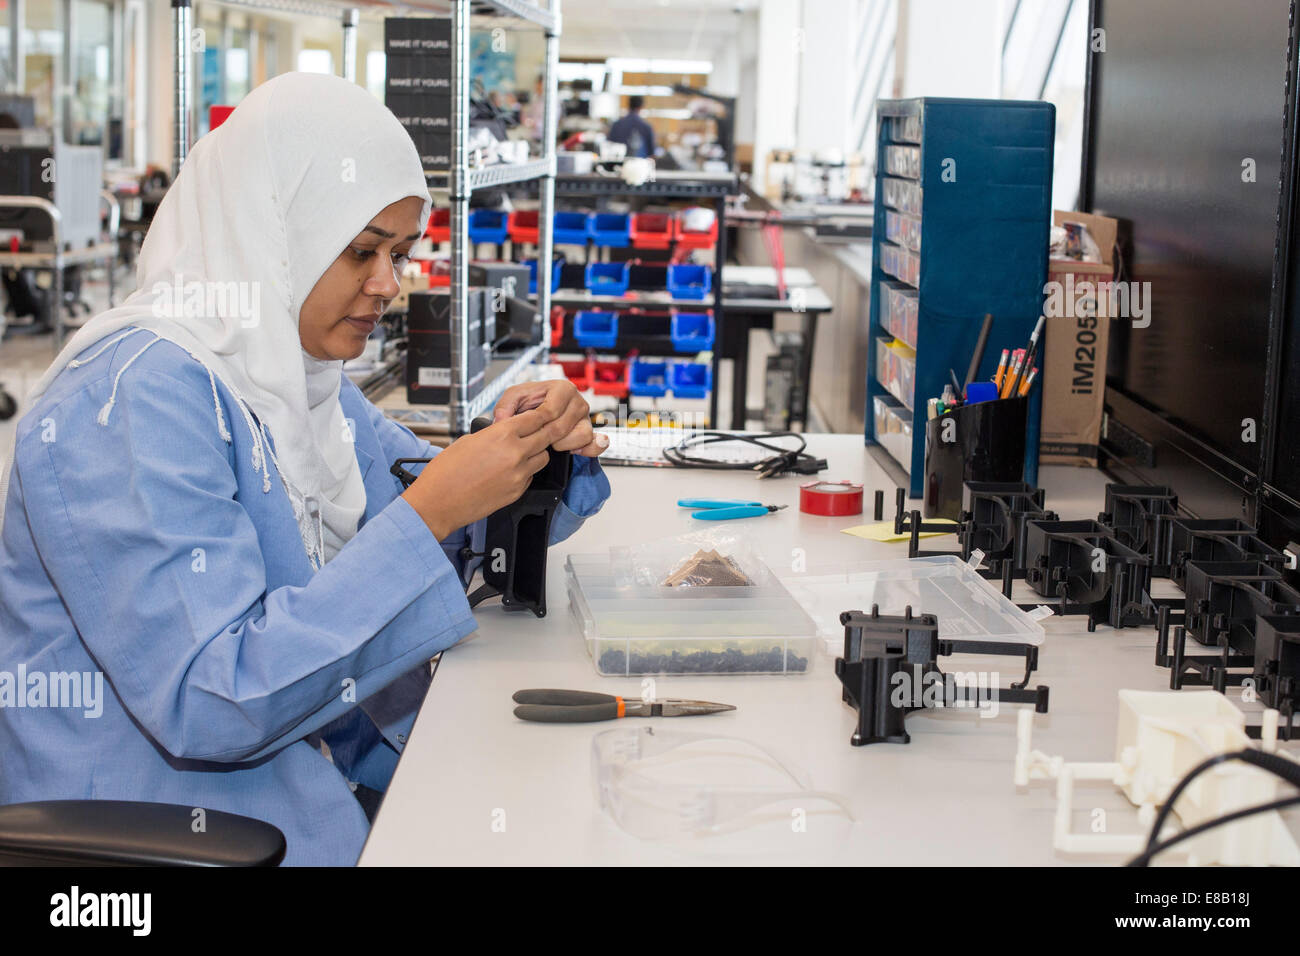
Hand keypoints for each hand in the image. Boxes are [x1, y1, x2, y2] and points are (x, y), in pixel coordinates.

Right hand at [401, 409, 565, 539]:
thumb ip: (493, 433)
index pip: (535, 418)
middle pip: (546, 436)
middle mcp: (515, 453)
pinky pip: (531, 476)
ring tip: (522, 452)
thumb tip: (504, 430)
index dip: (540, 415)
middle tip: (539, 431)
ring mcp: (518, 474)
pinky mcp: (517, 491)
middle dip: (544, 431)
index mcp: (502, 435)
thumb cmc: (446, 472)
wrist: (439, 503)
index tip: (540, 415)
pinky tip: (511, 470)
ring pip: (543, 458)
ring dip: (537, 452)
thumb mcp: (468, 440)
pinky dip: (526, 471)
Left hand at [493, 380, 608, 457]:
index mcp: (562, 388)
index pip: (551, 411)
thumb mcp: (514, 398)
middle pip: (564, 425)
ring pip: (580, 435)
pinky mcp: (590, 433)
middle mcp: (577, 402)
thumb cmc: (530, 402)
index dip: (537, 425)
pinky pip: (595, 444)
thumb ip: (505, 406)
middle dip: (546, 436)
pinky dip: (589, 449)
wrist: (540, 409)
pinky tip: (575, 452)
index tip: (527, 430)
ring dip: (562, 443)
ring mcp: (585, 418)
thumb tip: (501, 420)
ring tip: (550, 442)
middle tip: (535, 438)